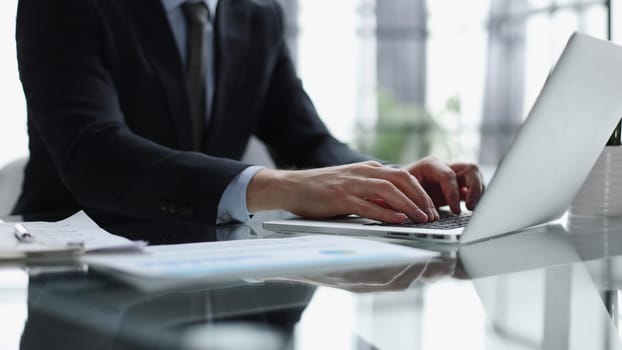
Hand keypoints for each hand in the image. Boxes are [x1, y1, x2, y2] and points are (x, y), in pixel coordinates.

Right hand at [246, 161, 438, 223]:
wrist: (292, 186)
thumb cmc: (321, 189)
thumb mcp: (351, 184)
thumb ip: (371, 191)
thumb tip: (395, 206)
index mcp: (367, 169)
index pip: (403, 176)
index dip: (421, 191)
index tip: (431, 207)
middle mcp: (362, 172)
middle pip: (402, 179)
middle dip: (421, 197)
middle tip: (432, 215)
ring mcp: (351, 184)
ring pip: (389, 190)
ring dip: (409, 205)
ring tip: (422, 219)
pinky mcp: (340, 197)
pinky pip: (368, 204)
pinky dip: (386, 212)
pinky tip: (398, 220)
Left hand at [405, 156, 483, 213]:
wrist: (399, 187)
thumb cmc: (399, 187)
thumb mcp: (402, 189)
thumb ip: (414, 198)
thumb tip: (426, 214)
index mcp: (431, 164)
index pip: (448, 175)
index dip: (453, 193)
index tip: (455, 210)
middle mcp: (445, 167)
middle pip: (470, 169)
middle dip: (475, 188)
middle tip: (471, 207)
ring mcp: (454, 175)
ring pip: (476, 177)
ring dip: (479, 193)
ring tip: (474, 210)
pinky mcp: (459, 187)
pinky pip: (474, 189)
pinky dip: (478, 199)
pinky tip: (474, 211)